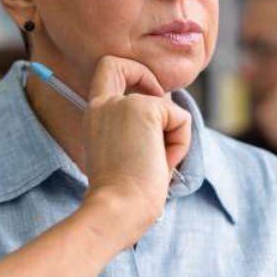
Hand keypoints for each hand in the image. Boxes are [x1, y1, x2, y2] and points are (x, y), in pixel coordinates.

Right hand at [81, 56, 191, 243]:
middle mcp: (105, 103)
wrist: (118, 209)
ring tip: (155, 164)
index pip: (108, 69)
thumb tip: (166, 106)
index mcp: (95, 115)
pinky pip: (181, 119)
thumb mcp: (123, 154)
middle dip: (153, 88)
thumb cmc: (123, 195)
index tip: (143, 99)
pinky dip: (180, 144)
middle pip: (129, 67)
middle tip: (156, 132)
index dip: (133, 74)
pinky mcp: (146, 110)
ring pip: (168, 106)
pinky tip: (161, 163)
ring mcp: (125, 104)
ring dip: (172, 137)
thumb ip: (135, 128)